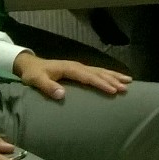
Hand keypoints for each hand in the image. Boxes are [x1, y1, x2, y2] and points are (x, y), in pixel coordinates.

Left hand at [13, 52, 131, 100]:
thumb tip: (62, 95)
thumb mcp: (36, 80)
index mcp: (70, 68)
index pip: (89, 77)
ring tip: (129, 81)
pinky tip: (116, 78)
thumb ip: (48, 87)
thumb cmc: (33, 74)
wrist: (30, 65)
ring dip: (114, 76)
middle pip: (99, 73)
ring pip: (101, 71)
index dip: (101, 83)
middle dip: (113, 80)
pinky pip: (97, 72)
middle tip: (126, 88)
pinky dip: (109, 74)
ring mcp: (80, 67)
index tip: (113, 90)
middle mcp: (78, 66)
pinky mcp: (80, 70)